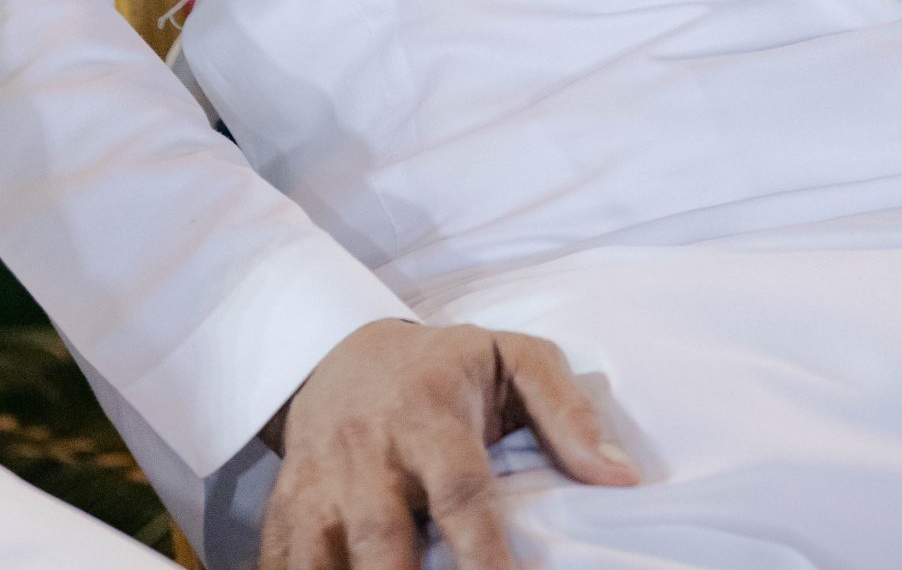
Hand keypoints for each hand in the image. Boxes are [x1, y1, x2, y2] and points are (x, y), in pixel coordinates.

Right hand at [258, 314, 640, 569]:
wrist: (342, 352)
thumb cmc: (444, 369)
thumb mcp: (513, 360)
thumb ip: (568, 411)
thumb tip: (620, 477)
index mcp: (429, 413)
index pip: (460, 490)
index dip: (483, 550)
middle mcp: (369, 451)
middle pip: (383, 538)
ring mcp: (319, 484)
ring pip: (322, 557)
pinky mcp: (286, 508)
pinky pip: (281, 563)